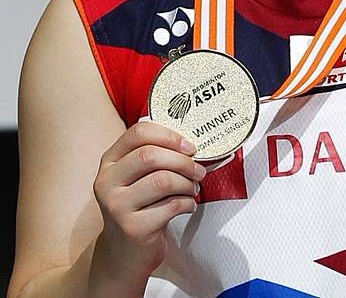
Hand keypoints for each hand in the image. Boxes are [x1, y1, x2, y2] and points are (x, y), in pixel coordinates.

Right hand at [91, 121, 205, 283]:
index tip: (189, 145)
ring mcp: (117, 206)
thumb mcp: (138, 177)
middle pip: (150, 156)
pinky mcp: (132, 228)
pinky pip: (170, 206)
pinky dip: (187, 203)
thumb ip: (156, 156)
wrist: (124, 253)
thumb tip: (192, 143)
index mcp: (110, 161)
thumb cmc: (139, 206)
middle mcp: (107, 181)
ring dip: (187, 183)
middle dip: (183, 161)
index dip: (168, 135)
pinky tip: (188, 205)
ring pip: (162, 180)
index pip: (138, 133)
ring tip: (193, 188)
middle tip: (198, 169)